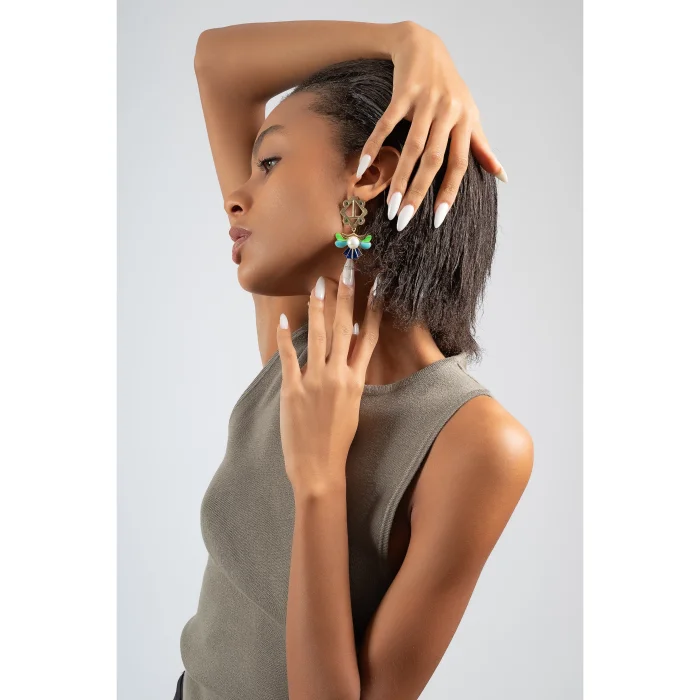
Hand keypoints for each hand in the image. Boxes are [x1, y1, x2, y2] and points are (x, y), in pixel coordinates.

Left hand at [276, 267, 382, 495]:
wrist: (320, 469)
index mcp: (357, 381)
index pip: (368, 338)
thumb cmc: (338, 441)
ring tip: (319, 284)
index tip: (376, 288)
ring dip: (319, 308)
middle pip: (345, 329)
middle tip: (349, 271)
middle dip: (347, 298)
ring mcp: (315, 382)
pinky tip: (284, 318)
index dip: (372, 311)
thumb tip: (353, 352)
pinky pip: (289, 357)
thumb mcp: (353, 407)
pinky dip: (285, 337)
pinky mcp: (293, 390)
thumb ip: (353, 378)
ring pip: (319, 336)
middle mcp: (339, 377)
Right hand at [357, 21, 506, 230]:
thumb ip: (482, 147)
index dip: (448, 192)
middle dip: (418, 192)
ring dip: (398, 178)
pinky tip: (363, 168)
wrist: (424, 46)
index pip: (458, 164)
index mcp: (464, 122)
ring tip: (389, 205)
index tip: (437, 219)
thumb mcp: (470, 114)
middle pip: (433, 160)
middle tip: (404, 219)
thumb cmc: (450, 87)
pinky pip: (386, 124)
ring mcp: (425, 102)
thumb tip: (502, 176)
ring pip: (411, 147)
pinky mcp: (402, 92)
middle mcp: (447, 112)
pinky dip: (374, 146)